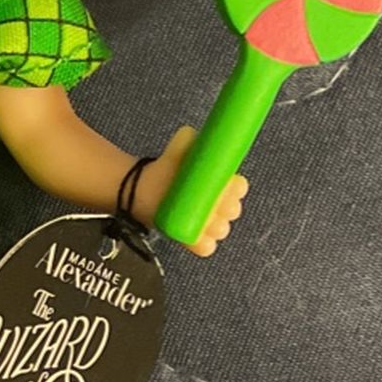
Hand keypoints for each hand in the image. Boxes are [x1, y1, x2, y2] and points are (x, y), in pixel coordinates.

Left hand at [133, 126, 246, 255]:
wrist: (143, 187)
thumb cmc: (167, 167)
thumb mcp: (181, 148)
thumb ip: (190, 140)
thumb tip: (192, 133)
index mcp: (221, 183)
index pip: (239, 188)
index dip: (234, 189)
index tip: (225, 187)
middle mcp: (218, 205)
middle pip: (233, 211)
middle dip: (226, 209)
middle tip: (212, 204)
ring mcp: (206, 223)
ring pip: (221, 230)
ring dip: (216, 227)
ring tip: (203, 220)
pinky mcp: (192, 239)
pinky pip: (206, 248)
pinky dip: (204, 244)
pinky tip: (197, 237)